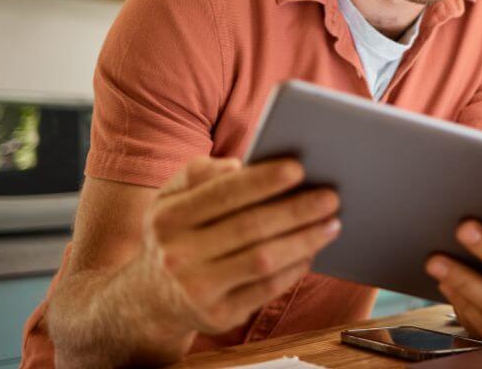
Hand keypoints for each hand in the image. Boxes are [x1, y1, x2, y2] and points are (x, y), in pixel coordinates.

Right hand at [139, 157, 340, 335]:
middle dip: (295, 210)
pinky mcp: (219, 316)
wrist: (150, 299)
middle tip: (330, 197)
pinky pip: (267, 288)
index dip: (262, 180)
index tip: (298, 168)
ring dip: (304, 240)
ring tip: (331, 223)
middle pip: (249, 227)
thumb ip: (197, 174)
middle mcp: (178, 255)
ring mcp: (198, 289)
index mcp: (167, 217)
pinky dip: (294, 268)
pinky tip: (312, 252)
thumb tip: (238, 165)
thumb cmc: (174, 235)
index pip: (222, 193)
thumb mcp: (169, 200)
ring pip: (263, 259)